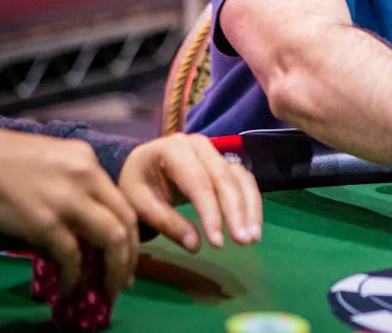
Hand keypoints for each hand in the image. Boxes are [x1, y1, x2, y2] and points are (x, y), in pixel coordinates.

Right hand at [0, 121, 138, 297]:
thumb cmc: (2, 162)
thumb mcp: (51, 162)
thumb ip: (74, 188)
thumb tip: (83, 231)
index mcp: (87, 160)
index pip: (123, 200)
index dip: (131, 233)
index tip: (129, 256)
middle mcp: (86, 176)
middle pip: (126, 221)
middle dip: (129, 256)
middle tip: (123, 280)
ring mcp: (67, 199)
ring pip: (112, 239)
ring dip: (114, 270)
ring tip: (107, 290)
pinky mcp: (44, 221)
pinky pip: (71, 256)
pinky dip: (74, 276)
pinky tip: (69, 288)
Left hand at [118, 133, 261, 251]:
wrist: (142, 166)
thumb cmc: (138, 183)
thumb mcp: (139, 203)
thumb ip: (166, 222)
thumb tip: (195, 246)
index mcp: (173, 149)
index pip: (198, 182)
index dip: (211, 213)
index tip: (217, 243)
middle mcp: (200, 145)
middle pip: (224, 178)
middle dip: (236, 211)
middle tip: (243, 242)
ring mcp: (215, 152)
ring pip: (240, 178)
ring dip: (249, 208)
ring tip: (253, 238)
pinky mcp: (225, 163)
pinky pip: (244, 181)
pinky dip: (251, 204)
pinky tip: (253, 226)